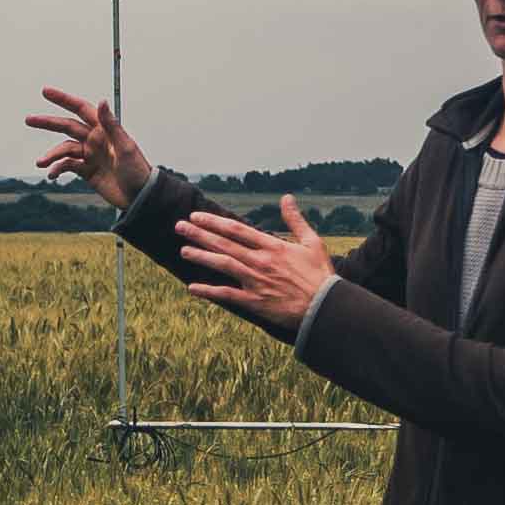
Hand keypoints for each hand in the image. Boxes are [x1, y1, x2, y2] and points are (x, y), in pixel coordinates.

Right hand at [25, 87, 151, 208]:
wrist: (140, 197)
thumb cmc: (137, 170)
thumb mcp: (125, 147)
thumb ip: (111, 125)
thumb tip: (101, 101)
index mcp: (104, 129)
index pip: (81, 109)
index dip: (63, 99)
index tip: (45, 91)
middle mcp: (95, 139)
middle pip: (67, 126)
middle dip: (47, 123)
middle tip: (29, 119)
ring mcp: (90, 155)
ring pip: (64, 149)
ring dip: (51, 155)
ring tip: (40, 162)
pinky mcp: (87, 171)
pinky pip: (68, 166)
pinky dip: (58, 169)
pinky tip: (52, 175)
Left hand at [172, 194, 340, 335]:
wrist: (325, 307)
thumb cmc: (320, 275)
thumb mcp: (312, 242)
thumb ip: (296, 220)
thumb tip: (287, 198)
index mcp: (273, 246)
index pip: (237, 230)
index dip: (214, 222)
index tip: (198, 216)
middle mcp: (261, 262)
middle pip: (224, 244)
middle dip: (200, 234)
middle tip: (179, 226)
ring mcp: (256, 282)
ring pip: (223, 265)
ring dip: (201, 257)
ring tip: (183, 250)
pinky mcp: (255, 302)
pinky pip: (227, 295)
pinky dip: (209, 292)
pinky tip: (192, 288)